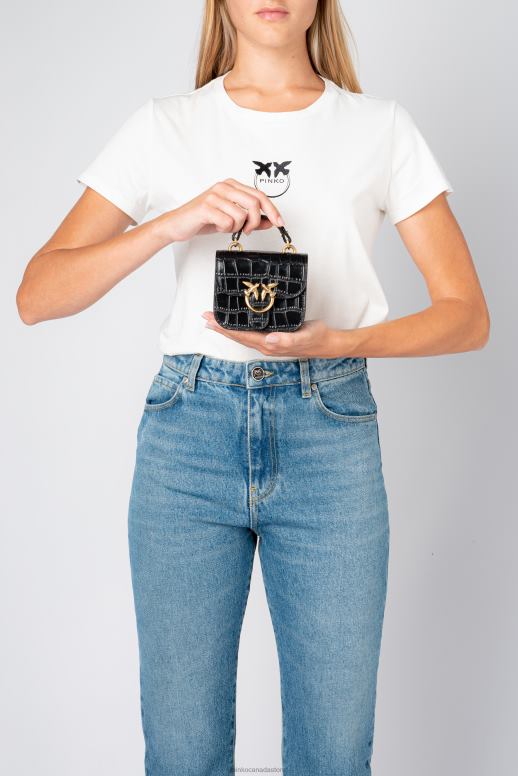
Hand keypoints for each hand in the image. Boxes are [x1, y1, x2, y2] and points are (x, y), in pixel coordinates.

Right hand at [152, 178, 284, 243]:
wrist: (178, 224)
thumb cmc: (204, 219)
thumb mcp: (231, 219)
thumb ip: (251, 219)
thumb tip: (270, 221)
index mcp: (232, 185)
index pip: (259, 195)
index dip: (272, 210)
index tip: (279, 222)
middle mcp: (224, 186)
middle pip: (254, 203)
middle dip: (255, 222)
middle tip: (247, 230)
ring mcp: (214, 195)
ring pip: (242, 215)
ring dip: (236, 227)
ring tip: (225, 227)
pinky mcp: (206, 207)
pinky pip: (228, 222)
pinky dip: (225, 229)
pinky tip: (217, 227)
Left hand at [201, 313, 348, 357]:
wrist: (327, 343)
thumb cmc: (316, 338)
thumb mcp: (304, 336)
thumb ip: (287, 339)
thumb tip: (270, 340)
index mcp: (270, 344)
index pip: (242, 335)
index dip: (225, 328)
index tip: (211, 320)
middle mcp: (266, 345)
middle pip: (238, 336)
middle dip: (220, 327)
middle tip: (205, 317)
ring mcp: (268, 343)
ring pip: (242, 335)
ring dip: (227, 328)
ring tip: (214, 320)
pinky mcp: (272, 338)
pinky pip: (250, 333)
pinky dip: (239, 328)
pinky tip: (236, 323)